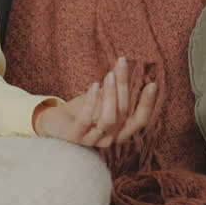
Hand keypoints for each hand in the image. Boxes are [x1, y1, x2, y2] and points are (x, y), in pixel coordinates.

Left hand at [32, 56, 155, 147]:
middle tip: (122, 64)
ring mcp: (92, 140)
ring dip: (111, 94)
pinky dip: (92, 101)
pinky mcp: (75, 136)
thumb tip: (124, 65)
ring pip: (109, 119)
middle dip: (124, 86)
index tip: (153, 84)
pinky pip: (86, 119)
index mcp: (119, 131)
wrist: (52, 123)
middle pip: (124, 113)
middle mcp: (110, 139)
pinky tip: (93, 85)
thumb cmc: (79, 110)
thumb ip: (112, 89)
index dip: (147, 104)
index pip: (140, 120)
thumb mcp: (99, 99)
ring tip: (109, 74)